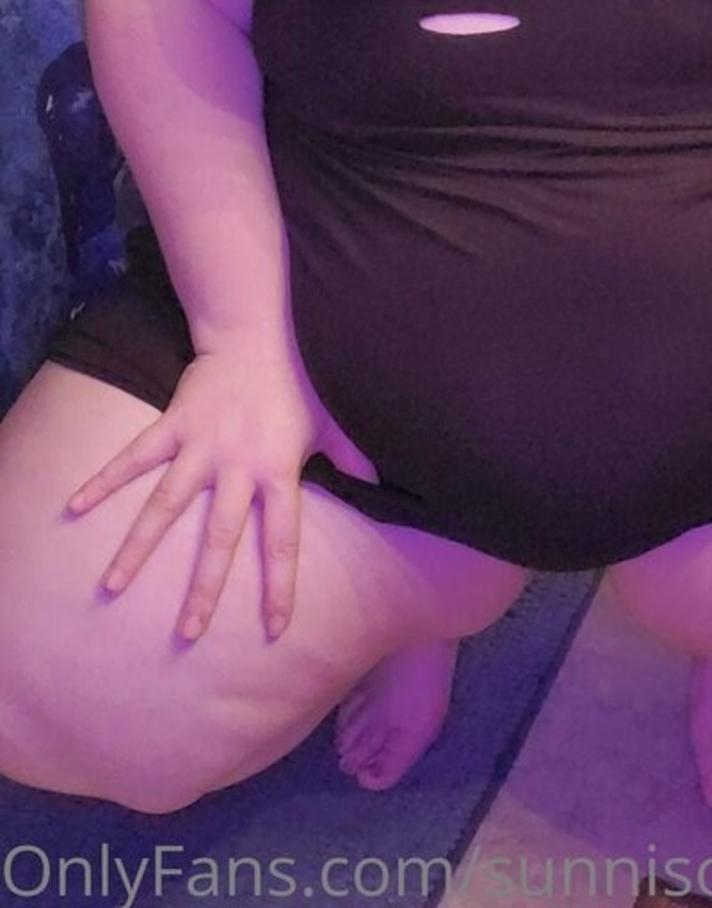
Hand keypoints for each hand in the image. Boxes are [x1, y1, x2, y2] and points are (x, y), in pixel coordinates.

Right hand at [65, 346, 344, 642]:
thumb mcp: (335, 421)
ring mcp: (201, 446)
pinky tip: (74, 506)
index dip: (279, 585)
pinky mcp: (173, 425)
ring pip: (166, 506)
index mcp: (278, 471)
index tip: (274, 629)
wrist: (259, 330)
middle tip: (188, 633)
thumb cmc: (302, 380)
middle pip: (219, 537)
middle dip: (204, 589)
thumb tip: (384, 488)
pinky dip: (103, 480)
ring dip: (138, 547)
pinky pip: (134, 457)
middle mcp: (237, 466)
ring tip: (113, 586)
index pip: (281, 540)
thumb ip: (355, 459)